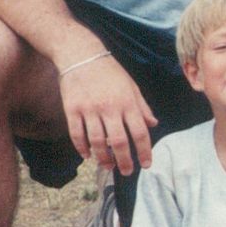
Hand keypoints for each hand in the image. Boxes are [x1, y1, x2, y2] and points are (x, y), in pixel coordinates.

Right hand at [59, 54, 157, 175]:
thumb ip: (142, 107)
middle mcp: (110, 108)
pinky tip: (87, 155)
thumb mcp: (132, 86)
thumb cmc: (110, 72)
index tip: (146, 164)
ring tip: (108, 166)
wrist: (81, 55)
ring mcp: (90, 109)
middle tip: (127, 172)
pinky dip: (82, 148)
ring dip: (103, 158)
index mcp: (128, 103)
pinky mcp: (72, 109)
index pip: (140, 132)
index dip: (144, 151)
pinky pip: (77, 134)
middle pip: (119, 142)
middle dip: (124, 161)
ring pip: (97, 142)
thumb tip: (153, 124)